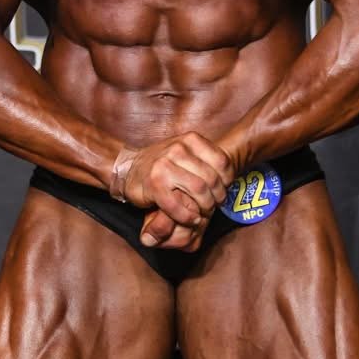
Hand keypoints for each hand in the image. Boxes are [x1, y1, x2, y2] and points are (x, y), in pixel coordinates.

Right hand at [118, 133, 233, 251]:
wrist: (128, 169)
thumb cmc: (162, 164)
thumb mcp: (185, 152)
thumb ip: (206, 160)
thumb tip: (230, 179)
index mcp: (190, 140)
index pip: (222, 161)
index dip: (228, 180)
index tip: (224, 189)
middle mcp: (178, 149)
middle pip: (212, 179)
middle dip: (217, 197)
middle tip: (215, 205)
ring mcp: (165, 166)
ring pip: (199, 191)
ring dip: (205, 207)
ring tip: (203, 212)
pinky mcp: (155, 185)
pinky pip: (179, 206)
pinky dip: (189, 216)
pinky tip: (191, 218)